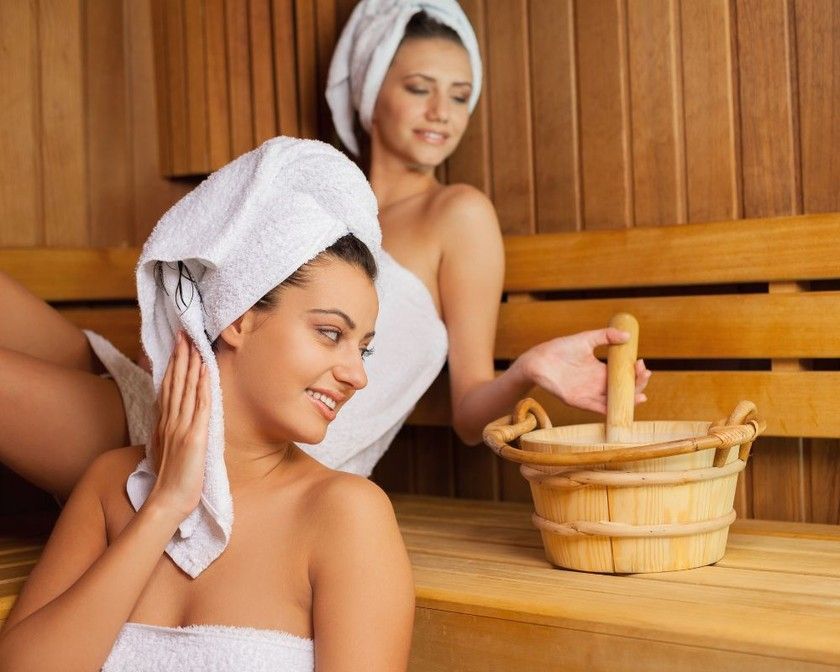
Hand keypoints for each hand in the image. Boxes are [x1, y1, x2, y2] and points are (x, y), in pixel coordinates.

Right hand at [148, 332, 209, 519]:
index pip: (169, 387)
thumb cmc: (171, 478)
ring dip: (190, 364)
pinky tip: (205, 370)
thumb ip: (170, 430)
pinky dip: (203, 386)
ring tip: (194, 343)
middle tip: (185, 333)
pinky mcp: (194, 437)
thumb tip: (173, 418)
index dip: (173, 364)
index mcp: (165, 423)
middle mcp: (171, 420)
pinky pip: (200, 406)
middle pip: (175, 382)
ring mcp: (182, 427)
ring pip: (186, 388)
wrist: (168, 501)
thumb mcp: (167, 448)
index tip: (177, 345)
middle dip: (181, 356)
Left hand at [514, 328, 650, 413]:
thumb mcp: (586, 339)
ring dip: (629, 400)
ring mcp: (590, 394)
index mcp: (600, 370)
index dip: (635, 372)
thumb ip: (605, 336)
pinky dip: (611, 410)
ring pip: (614, 401)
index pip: (623, 375)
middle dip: (637, 384)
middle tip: (644, 373)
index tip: (641, 363)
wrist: (538, 360)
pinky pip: (598, 409)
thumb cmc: (559, 349)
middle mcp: (597, 384)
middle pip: (623, 389)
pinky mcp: (580, 401)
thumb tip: (627, 336)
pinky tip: (623, 407)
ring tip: (641, 394)